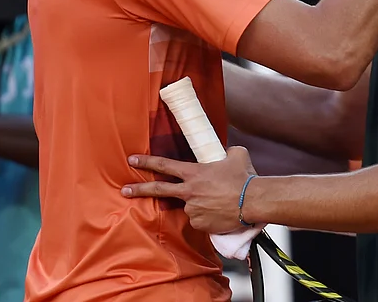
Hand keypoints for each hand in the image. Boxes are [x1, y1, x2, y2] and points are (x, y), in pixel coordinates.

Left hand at [123, 147, 256, 234]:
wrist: (253, 200)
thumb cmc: (245, 177)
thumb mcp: (236, 155)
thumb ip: (225, 153)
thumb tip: (225, 153)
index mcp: (194, 173)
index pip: (165, 165)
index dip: (147, 161)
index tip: (132, 160)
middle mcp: (189, 192)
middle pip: (159, 190)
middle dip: (139, 190)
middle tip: (124, 191)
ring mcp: (193, 209)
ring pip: (191, 206)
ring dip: (201, 204)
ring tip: (221, 201)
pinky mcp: (200, 224)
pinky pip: (200, 220)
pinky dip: (208, 216)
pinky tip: (221, 212)